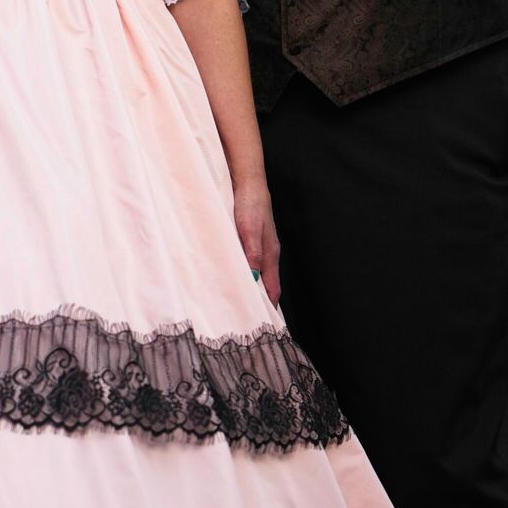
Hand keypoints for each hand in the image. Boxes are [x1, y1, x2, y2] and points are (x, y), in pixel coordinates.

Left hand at [233, 173, 281, 306]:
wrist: (248, 183)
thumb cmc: (251, 204)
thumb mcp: (249, 230)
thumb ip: (253, 253)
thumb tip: (253, 278)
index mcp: (270, 254)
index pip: (273, 288)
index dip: (270, 306)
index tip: (262, 325)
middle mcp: (268, 253)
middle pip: (266, 284)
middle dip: (260, 302)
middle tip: (248, 319)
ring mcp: (261, 247)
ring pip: (258, 274)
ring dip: (251, 288)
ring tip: (240, 304)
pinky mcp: (252, 240)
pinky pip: (250, 263)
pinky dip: (245, 274)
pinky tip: (235, 277)